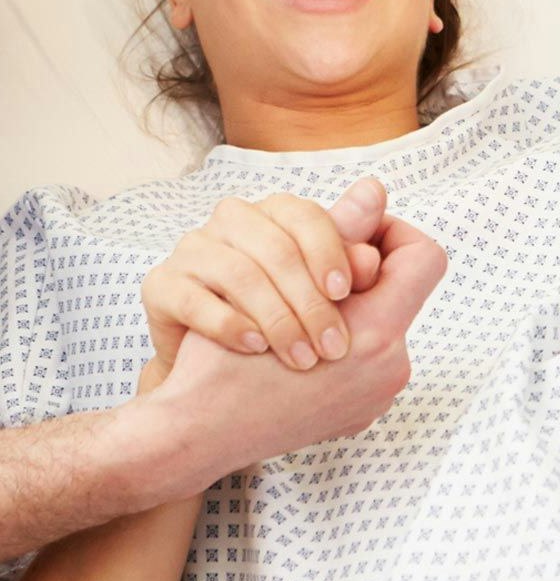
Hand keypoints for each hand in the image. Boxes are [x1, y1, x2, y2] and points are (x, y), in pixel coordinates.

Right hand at [141, 178, 386, 373]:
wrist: (207, 388)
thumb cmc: (278, 329)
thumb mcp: (323, 293)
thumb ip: (349, 250)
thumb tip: (377, 193)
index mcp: (277, 213)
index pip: (309, 214)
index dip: (333, 248)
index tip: (347, 291)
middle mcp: (233, 221)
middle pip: (279, 247)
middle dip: (312, 302)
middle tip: (334, 347)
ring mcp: (193, 250)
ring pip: (241, 273)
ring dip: (278, 320)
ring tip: (302, 358)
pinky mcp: (161, 285)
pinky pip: (195, 299)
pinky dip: (231, 325)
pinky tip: (256, 349)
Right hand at [146, 212, 447, 481]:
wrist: (194, 438)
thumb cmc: (224, 357)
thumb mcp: (275, 280)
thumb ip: (337, 235)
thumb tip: (376, 190)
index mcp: (380, 334)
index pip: (424, 258)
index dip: (388, 234)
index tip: (345, 237)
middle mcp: (390, 369)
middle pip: (401, 290)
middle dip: (360, 274)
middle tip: (314, 278)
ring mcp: (377, 397)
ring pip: (381, 322)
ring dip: (345, 308)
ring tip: (299, 314)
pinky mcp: (357, 415)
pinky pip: (367, 359)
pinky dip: (339, 341)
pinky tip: (297, 344)